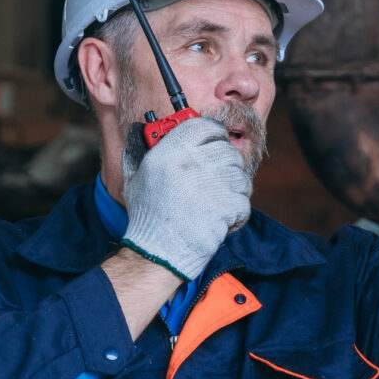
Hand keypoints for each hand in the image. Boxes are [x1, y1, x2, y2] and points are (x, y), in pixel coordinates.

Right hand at [120, 115, 252, 282]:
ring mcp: (212, 184)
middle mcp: (192, 163)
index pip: (204, 125)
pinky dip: (236, 212)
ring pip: (240, 175)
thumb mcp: (135, 177)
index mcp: (170, 152)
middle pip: (227, 150)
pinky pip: (244, 200)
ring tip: (217, 201)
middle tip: (216, 179)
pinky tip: (220, 218)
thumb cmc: (147, 216)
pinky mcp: (227, 206)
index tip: (215, 140)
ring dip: (234, 188)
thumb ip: (140, 150)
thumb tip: (142, 131)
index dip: (213, 132)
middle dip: (226, 164)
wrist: (158, 252)